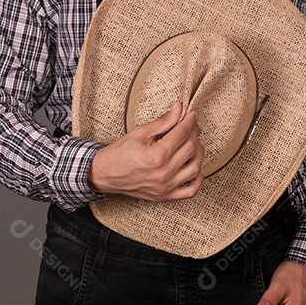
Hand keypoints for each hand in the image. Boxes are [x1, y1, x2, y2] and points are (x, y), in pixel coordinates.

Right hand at [88, 101, 203, 200]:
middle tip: (195, 125)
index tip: (192, 114)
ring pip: (195, 168)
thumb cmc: (120, 152)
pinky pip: (191, 191)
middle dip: (195, 133)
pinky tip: (197, 167)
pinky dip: (198, 179)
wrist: (106, 174)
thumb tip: (178, 108)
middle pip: (190, 148)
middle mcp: (163, 172)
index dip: (190, 122)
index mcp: (156, 155)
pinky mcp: (165, 196)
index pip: (182, 134)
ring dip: (199, 153)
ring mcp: (166, 186)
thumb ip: (163, 121)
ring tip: (196, 143)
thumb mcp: (140, 132)